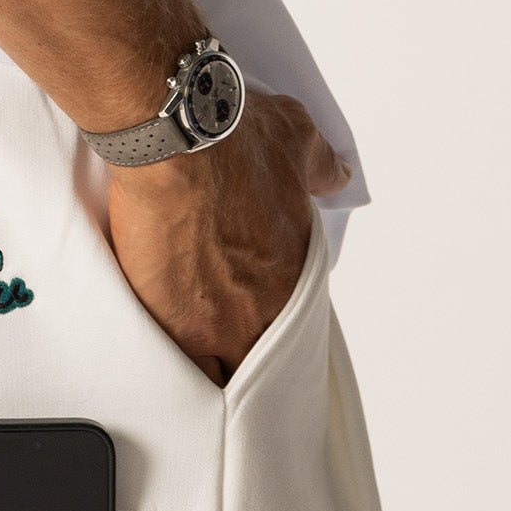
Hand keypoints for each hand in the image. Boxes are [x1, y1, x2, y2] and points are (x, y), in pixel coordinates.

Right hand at [104, 92, 349, 384]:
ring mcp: (222, 324)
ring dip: (216, 365)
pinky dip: (181, 372)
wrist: (177, 138)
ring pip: (226, 374)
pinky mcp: (177, 326)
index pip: (295, 321)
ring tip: (198, 358)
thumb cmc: (231, 136)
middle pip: (263, 356)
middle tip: (227, 339)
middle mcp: (266, 308)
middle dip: (248, 351)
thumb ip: (320, 166)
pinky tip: (173, 365)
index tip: (260, 314)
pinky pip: (185, 372)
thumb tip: (338, 175)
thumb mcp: (294, 138)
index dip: (276, 321)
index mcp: (294, 271)